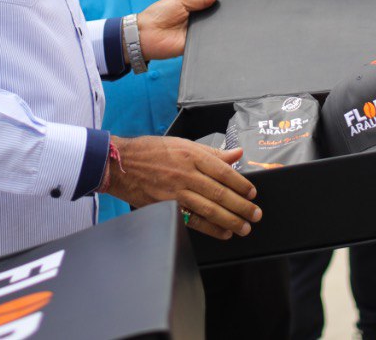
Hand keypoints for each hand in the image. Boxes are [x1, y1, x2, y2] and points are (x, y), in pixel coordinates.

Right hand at [106, 135, 259, 240]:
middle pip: (220, 193)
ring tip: (244, 227)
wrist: (120, 164)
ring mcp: (175, 192)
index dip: (241, 184)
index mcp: (191, 155)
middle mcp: (185, 173)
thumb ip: (211, 152)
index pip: (224, 171)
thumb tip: (236, 155)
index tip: (252, 193)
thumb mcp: (182, 143)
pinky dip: (210, 228)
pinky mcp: (166, 207)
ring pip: (209, 209)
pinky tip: (223, 232)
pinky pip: (192, 220)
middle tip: (255, 214)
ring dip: (230, 220)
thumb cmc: (149, 151)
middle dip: (242, 206)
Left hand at [136, 0, 218, 59]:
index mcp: (191, 10)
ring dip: (211, 27)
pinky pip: (204, 43)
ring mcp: (193, 36)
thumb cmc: (158, 14)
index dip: (215, 4)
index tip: (222, 0)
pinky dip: (206, 39)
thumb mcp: (180, 0)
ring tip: (208, 21)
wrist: (147, 33)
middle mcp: (194, 23)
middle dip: (215, 15)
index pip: (208, 7)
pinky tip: (206, 33)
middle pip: (211, 19)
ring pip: (210, 31)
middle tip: (217, 11)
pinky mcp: (192, 47)